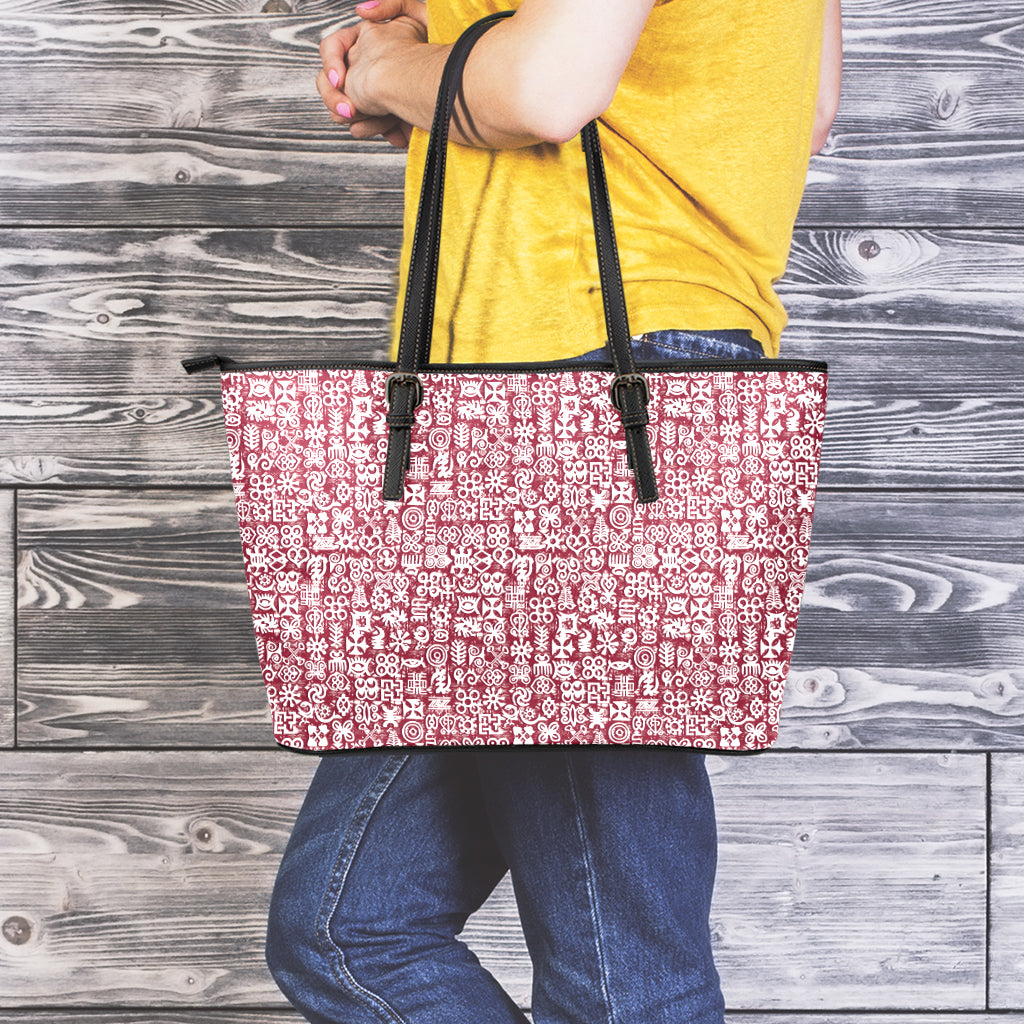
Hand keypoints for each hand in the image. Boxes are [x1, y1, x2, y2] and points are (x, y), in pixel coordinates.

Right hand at [317, 0, 427, 147]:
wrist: (448, 88)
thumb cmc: (438, 51)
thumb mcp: (417, 16)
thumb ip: (391, 5)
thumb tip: (361, 11)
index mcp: (366, 43)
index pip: (331, 49)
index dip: (331, 63)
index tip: (341, 81)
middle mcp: (363, 69)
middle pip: (330, 86)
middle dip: (337, 100)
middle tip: (350, 112)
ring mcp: (369, 95)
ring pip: (345, 111)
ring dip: (362, 119)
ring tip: (382, 122)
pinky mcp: (382, 117)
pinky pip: (366, 128)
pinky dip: (380, 131)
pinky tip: (397, 134)